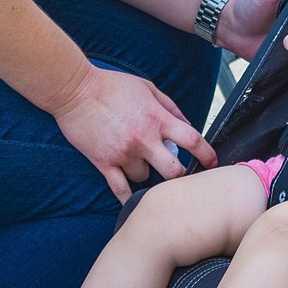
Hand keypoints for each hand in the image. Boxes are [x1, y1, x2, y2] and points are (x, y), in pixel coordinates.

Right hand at [52, 65, 216, 202]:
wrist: (75, 90)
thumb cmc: (112, 86)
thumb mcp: (148, 88)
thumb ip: (170, 107)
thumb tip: (187, 125)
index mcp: (157, 118)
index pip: (192, 140)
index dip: (207, 154)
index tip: (213, 162)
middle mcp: (144, 139)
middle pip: (174, 171)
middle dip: (179, 175)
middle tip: (178, 174)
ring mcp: (124, 153)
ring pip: (145, 179)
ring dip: (146, 175)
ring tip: (139, 165)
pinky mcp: (104, 162)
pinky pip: (120, 189)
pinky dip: (127, 198)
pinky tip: (132, 201)